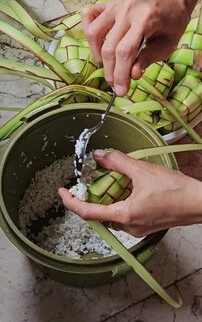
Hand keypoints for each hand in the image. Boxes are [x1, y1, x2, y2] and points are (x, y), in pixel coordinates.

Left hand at [59, 150, 201, 236]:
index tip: (62, 192)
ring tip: (114, 180)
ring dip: (108, 198)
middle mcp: (128, 226)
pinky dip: (120, 202)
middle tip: (93, 178)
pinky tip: (129, 188)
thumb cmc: (175, 190)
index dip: (70, 202)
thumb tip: (99, 155)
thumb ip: (117, 162)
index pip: (87, 213)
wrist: (199, 203)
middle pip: (99, 213)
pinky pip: (125, 215)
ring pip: (113, 213)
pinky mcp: (145, 226)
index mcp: (124, 215)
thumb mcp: (143, 170)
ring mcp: (137, 229)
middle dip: (93, 195)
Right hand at [81, 0, 201, 96]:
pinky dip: (89, 32)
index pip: (125, 52)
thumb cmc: (171, 23)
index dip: (120, 75)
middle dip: (110, 72)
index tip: (120, 91)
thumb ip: (147, 59)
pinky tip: (98, 44)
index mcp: (146, 19)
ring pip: (93, 33)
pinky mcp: (108, 4)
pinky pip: (88, 16)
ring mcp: (116, 5)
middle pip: (109, 48)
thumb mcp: (167, 45)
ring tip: (108, 64)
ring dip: (97, 55)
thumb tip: (132, 76)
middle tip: (116, 85)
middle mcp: (128, 10)